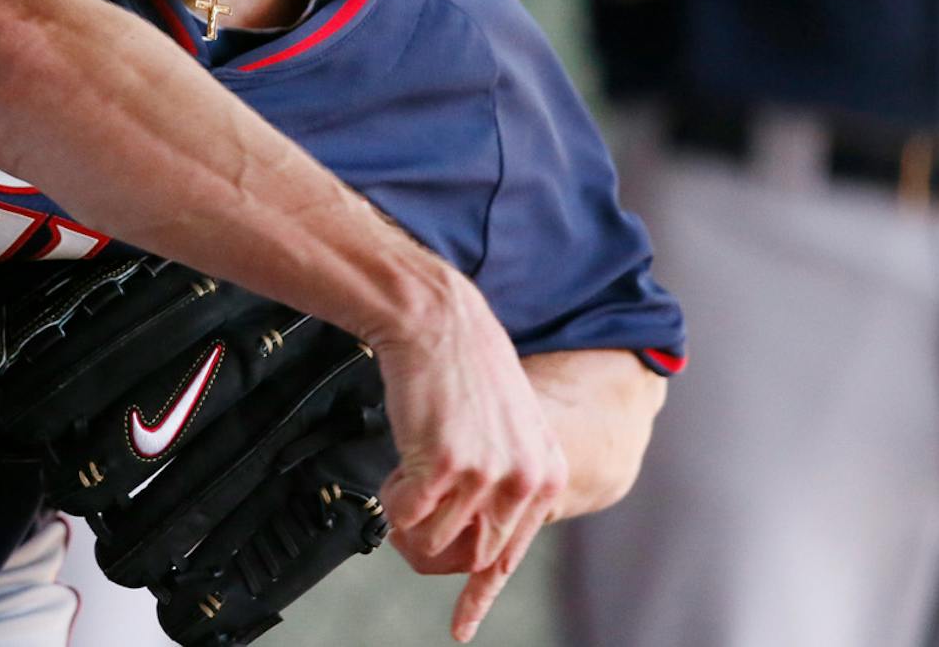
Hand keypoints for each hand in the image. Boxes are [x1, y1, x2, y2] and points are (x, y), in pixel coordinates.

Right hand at [366, 273, 567, 641]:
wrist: (438, 322)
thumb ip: (504, 483)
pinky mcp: (449, 464)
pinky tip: (397, 471)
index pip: (511, 555)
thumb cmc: (462, 372)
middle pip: (469, 555)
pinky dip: (392, 500)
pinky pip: (407, 515)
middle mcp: (525, 479)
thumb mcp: (507, 430)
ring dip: (408, 515)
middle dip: (430, 543)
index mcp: (546, 474)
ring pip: (433, 540)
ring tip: (406, 476)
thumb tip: (477, 539)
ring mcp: (489, 474)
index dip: (478, 594)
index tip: (460, 628)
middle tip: (408, 512)